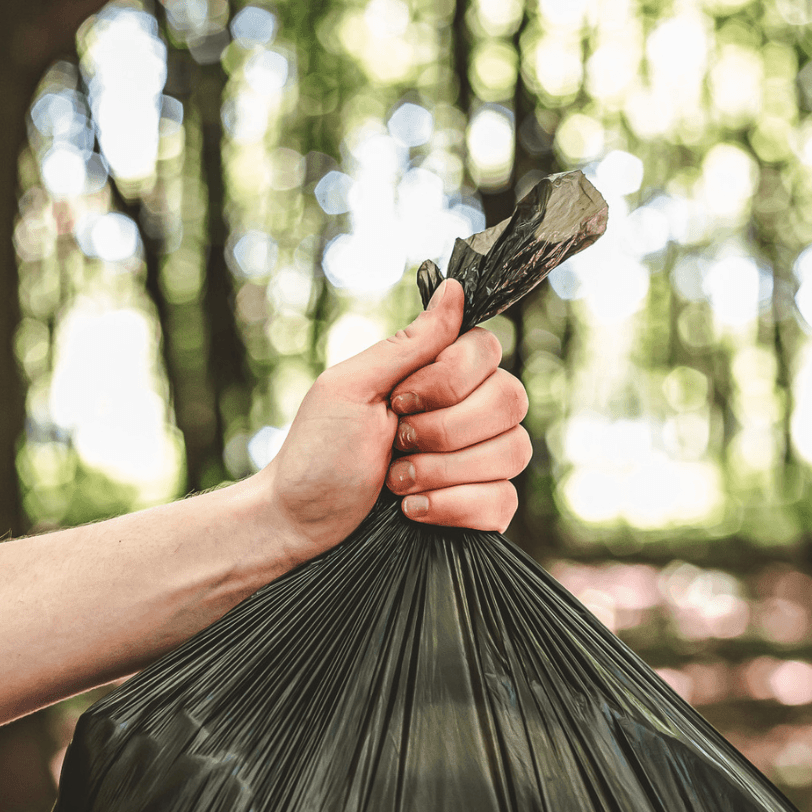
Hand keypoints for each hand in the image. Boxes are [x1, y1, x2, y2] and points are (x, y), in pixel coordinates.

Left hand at [258, 279, 530, 565]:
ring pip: (512, 452)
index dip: (450, 380)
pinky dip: (454, 508)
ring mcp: (478, 463)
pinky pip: (503, 503)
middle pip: (510, 401)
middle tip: (395, 445)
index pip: (488, 351)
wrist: (299, 523)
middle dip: (444, 431)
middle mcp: (467, 414)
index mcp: (437, 377)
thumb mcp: (352, 388)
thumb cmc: (317, 452)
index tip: (400, 401)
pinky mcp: (478, 509)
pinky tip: (415, 512)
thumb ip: (409, 344)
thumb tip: (454, 288)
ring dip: (443, 473)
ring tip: (396, 483)